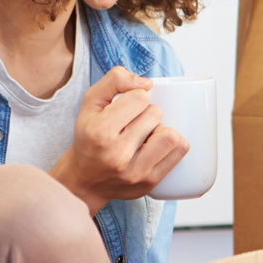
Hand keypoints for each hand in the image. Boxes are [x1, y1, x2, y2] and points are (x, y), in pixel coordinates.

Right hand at [49, 66, 188, 214]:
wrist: (84, 180)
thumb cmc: (89, 137)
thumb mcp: (91, 103)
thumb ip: (114, 80)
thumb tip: (147, 83)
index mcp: (100, 131)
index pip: (140, 98)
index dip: (137, 98)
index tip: (127, 108)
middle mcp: (118, 154)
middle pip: (155, 114)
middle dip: (148, 114)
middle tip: (135, 123)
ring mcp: (135, 171)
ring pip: (171, 135)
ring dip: (163, 129)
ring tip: (148, 134)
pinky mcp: (150, 182)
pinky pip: (178, 152)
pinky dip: (173, 144)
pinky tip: (157, 145)